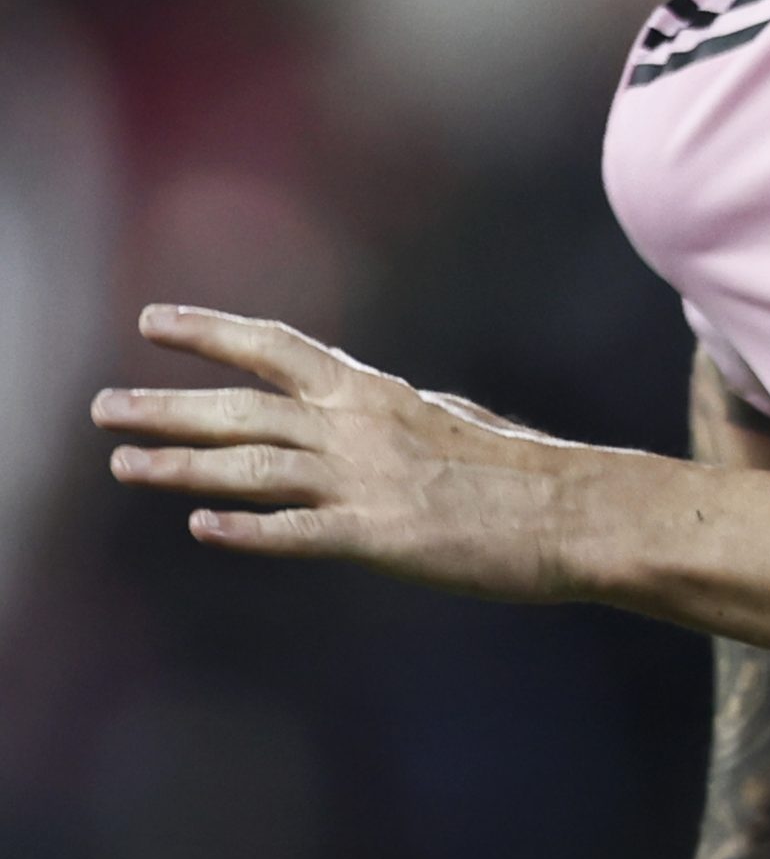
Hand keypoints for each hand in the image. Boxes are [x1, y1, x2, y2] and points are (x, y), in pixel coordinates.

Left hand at [93, 304, 585, 600]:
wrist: (578, 513)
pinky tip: (201, 529)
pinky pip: (299, 532)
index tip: (153, 321)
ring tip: (123, 465)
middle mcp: (361, 428)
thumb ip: (403, 416)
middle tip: (102, 408)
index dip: (211, 333)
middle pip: (244, 409)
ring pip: (253, 467)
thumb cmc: (528, 471)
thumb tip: (381, 405)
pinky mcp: (380, 538)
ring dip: (180, 465)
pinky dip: (248, 529)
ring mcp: (367, 482)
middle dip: (167, 405)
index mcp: (378, 394)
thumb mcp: (457, 423)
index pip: (277, 349)